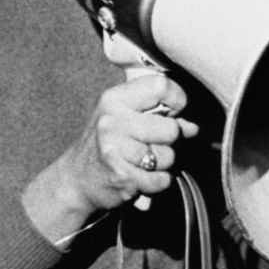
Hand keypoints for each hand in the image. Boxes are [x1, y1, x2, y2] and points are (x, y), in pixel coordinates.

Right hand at [63, 73, 197, 209]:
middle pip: (171, 128)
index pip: (160, 86)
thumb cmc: (107, 144)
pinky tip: (142, 177)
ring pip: (169, 156)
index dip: (176, 99)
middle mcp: (112, 120)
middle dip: (171, 141)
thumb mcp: (122, 116)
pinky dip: (158, 182)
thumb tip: (192, 126)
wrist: (77, 180)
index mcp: (114, 99)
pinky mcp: (122, 176)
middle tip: (154, 144)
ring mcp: (115, 148)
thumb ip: (156, 113)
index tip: (173, 112)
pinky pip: (162, 180)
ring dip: (164, 164)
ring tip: (144, 162)